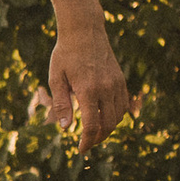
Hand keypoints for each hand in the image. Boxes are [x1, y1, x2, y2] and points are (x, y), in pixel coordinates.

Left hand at [47, 27, 131, 153]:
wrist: (85, 31)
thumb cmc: (65, 54)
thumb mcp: (56, 78)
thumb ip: (61, 104)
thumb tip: (65, 128)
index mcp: (88, 90)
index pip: (92, 125)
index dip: (87, 141)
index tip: (81, 149)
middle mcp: (106, 88)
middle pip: (108, 125)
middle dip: (98, 138)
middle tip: (86, 143)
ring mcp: (116, 84)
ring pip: (118, 117)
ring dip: (107, 129)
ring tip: (94, 133)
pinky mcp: (121, 80)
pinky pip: (123, 105)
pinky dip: (115, 116)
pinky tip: (103, 118)